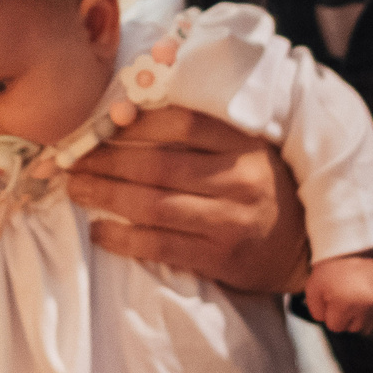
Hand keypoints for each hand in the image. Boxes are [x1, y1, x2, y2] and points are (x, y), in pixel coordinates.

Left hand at [66, 107, 308, 291]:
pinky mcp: (221, 258)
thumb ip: (202, 134)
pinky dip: (122, 238)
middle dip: (105, 161)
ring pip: (154, 206)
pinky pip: (160, 245)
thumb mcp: (245, 150)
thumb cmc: (261, 189)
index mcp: (244, 144)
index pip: (181, 124)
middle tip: (70, 160)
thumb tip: (127, 115)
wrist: (302, 246)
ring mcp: (231, 221)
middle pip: (158, 165)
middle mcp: (240, 179)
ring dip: (105, 196)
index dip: (133, 124)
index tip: (99, 124)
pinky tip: (99, 231)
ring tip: (75, 189)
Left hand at [304, 254, 372, 333]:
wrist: (350, 248)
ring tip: (352, 296)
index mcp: (344, 302)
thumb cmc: (329, 270)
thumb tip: (327, 323)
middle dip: (344, 317)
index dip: (330, 314)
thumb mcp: (313, 289)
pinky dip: (369, 307)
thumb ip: (316, 312)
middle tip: (341, 297)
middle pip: (352, 328)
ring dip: (358, 314)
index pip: (335, 327)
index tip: (330, 299)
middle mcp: (364, 303)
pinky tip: (363, 293)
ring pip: (366, 324)